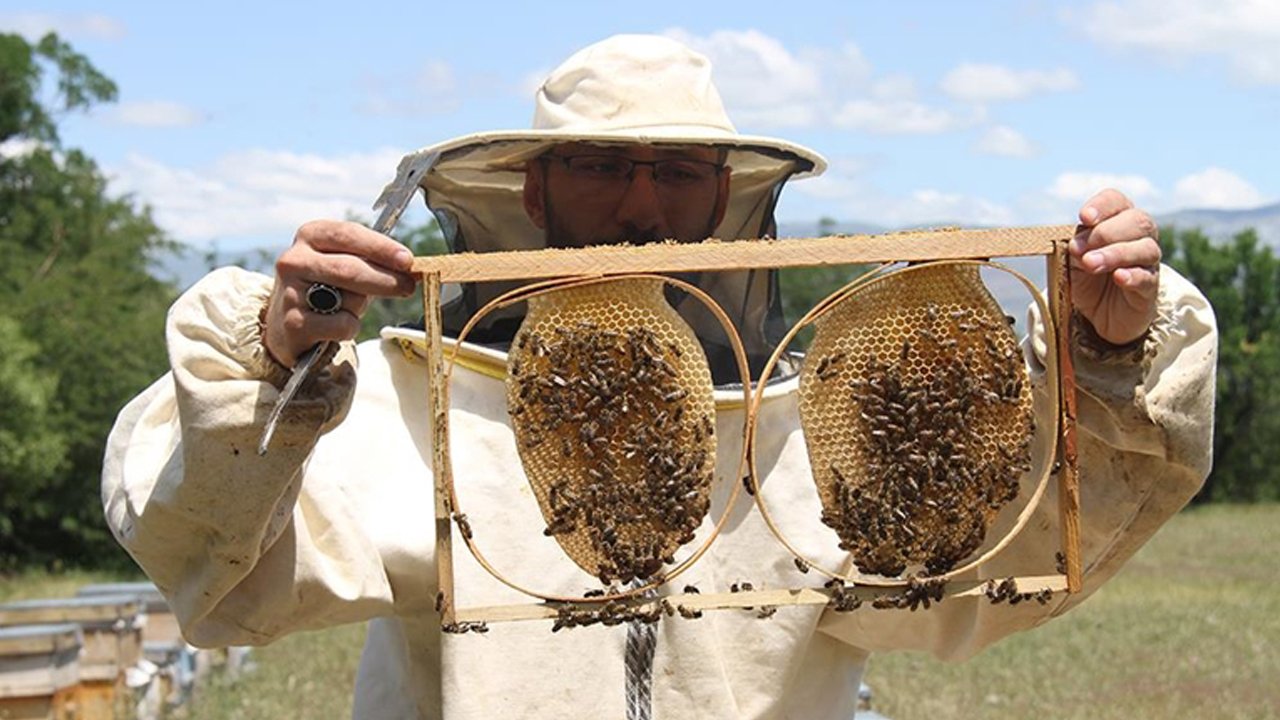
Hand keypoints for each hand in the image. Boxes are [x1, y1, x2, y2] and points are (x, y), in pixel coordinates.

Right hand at [263, 220, 416, 366]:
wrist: (285, 324)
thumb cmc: (325, 288)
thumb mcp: (341, 262)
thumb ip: (371, 260)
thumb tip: (410, 267)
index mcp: (310, 235)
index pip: (349, 235)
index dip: (380, 247)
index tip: (407, 260)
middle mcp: (295, 260)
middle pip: (351, 268)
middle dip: (386, 279)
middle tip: (408, 287)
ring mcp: (291, 292)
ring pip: (349, 298)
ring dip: (362, 305)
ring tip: (349, 305)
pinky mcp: (294, 323)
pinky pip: (343, 325)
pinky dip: (350, 327)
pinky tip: (336, 325)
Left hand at [1069, 189, 1160, 345]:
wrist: (1099, 314)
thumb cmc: (1087, 278)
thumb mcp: (1072, 260)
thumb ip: (1075, 248)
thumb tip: (1076, 243)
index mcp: (1117, 221)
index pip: (1116, 202)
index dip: (1102, 206)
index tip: (1084, 217)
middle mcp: (1139, 237)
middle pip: (1137, 221)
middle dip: (1106, 232)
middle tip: (1080, 249)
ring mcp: (1148, 262)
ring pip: (1145, 248)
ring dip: (1115, 253)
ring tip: (1090, 264)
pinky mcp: (1150, 287)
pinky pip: (1147, 277)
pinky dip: (1132, 275)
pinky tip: (1118, 277)